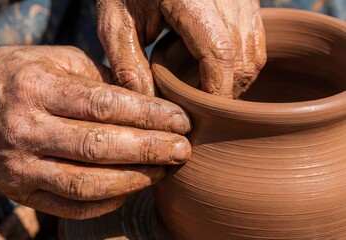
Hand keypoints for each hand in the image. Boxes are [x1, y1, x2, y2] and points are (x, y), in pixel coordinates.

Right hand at [0, 46, 190, 218]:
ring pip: (87, 184)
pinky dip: (108, 202)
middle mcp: (25, 130)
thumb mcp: (60, 63)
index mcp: (36, 89)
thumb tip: (149, 105)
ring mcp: (20, 168)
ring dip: (134, 180)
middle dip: (150, 150)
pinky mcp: (21, 193)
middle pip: (99, 147)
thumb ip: (102, 82)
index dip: (148, 114)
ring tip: (164, 171)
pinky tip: (133, 188)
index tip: (180, 120)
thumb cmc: (24, 76)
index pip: (103, 105)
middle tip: (182, 150)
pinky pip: (71, 208)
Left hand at [97, 0, 265, 97]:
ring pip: (254, 52)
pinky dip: (241, 63)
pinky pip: (256, 39)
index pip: (219, 54)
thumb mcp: (116, 24)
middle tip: (200, 107)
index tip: (200, 113)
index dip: (215, 92)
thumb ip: (129, 67)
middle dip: (226, 91)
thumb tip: (153, 108)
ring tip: (207, 90)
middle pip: (244, 59)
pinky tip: (216, 70)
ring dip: (236, 80)